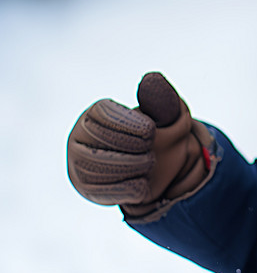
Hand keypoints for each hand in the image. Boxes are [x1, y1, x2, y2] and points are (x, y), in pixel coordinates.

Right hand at [67, 73, 210, 212]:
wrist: (150, 163)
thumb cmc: (152, 133)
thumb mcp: (162, 113)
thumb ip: (159, 98)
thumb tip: (151, 80)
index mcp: (96, 114)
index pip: (103, 115)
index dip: (129, 124)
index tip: (151, 131)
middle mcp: (79, 137)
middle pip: (97, 142)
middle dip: (131, 148)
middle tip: (150, 150)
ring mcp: (79, 164)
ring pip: (96, 169)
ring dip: (130, 168)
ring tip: (148, 164)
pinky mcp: (87, 188)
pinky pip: (102, 192)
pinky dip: (127, 188)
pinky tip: (143, 182)